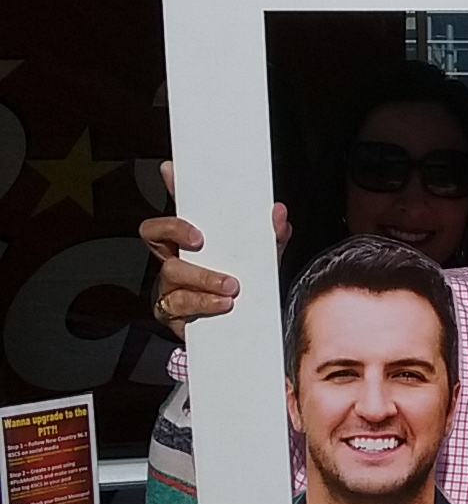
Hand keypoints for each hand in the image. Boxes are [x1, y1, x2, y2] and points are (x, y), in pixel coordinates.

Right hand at [142, 161, 290, 338]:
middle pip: (153, 234)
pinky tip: (223, 306)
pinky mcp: (172, 315)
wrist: (242, 331)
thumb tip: (279, 213)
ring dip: (202, 278)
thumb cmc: (244, 287)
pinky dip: (204, 304)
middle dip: (176, 230)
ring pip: (170, 273)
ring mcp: (168, 287)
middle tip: (200, 240)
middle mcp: (172, 259)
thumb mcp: (260, 260)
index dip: (168, 188)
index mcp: (189, 242)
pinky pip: (178, 307)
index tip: (172, 172)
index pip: (177, 204)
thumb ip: (270, 238)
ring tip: (231, 288)